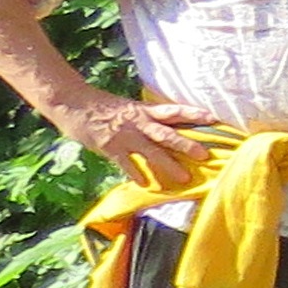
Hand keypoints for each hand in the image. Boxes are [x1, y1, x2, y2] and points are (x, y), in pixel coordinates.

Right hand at [58, 93, 216, 189]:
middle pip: (168, 134)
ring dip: (169, 165)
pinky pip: (126, 163)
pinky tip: (145, 184)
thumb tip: (167, 126)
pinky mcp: (111, 147)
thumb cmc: (102, 106)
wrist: (74, 103)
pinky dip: (136, 173)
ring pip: (151, 151)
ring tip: (184, 178)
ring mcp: (125, 136)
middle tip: (205, 156)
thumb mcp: (129, 109)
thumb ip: (147, 118)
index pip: (174, 111)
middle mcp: (139, 122)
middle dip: (187, 145)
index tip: (213, 118)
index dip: (194, 114)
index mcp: (145, 110)